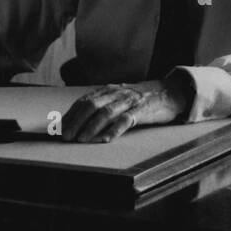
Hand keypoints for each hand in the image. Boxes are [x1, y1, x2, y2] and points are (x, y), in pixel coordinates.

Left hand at [60, 76, 193, 143]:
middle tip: (66, 136)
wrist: (170, 92)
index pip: (84, 101)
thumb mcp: (120, 98)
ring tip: (81, 140)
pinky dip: (114, 130)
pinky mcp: (143, 110)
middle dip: (76, 121)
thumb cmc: (141, 99)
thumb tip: (80, 122)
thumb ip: (104, 105)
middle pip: (91, 105)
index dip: (70, 115)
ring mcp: (130, 101)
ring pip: (106, 112)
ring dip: (91, 127)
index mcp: (108, 90)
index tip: (59, 128)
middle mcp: (117, 93)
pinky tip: (105, 139)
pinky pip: (126, 120)